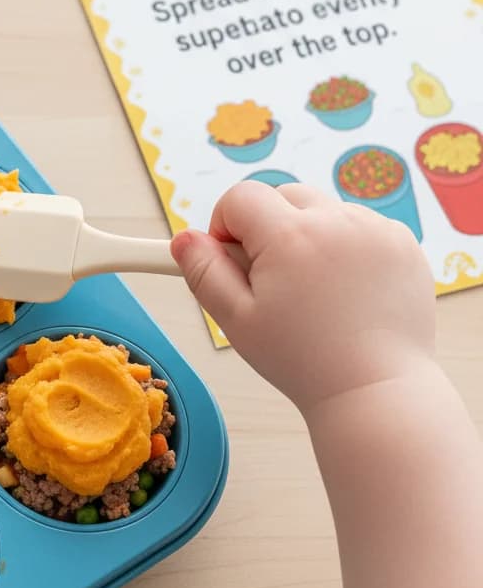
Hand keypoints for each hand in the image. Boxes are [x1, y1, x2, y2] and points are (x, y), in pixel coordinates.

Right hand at [170, 181, 435, 412]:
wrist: (376, 391)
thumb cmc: (303, 361)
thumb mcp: (237, 321)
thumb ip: (204, 273)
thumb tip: (184, 238)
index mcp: (290, 236)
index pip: (241, 197)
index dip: (226, 225)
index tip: (233, 260)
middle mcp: (336, 221)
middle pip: (284, 196)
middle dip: (269, 227)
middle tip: (274, 279)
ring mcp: (376, 230)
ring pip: (323, 210)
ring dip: (310, 234)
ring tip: (315, 290)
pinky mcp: (404, 244)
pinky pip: (361, 226)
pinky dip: (348, 246)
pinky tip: (346, 290)